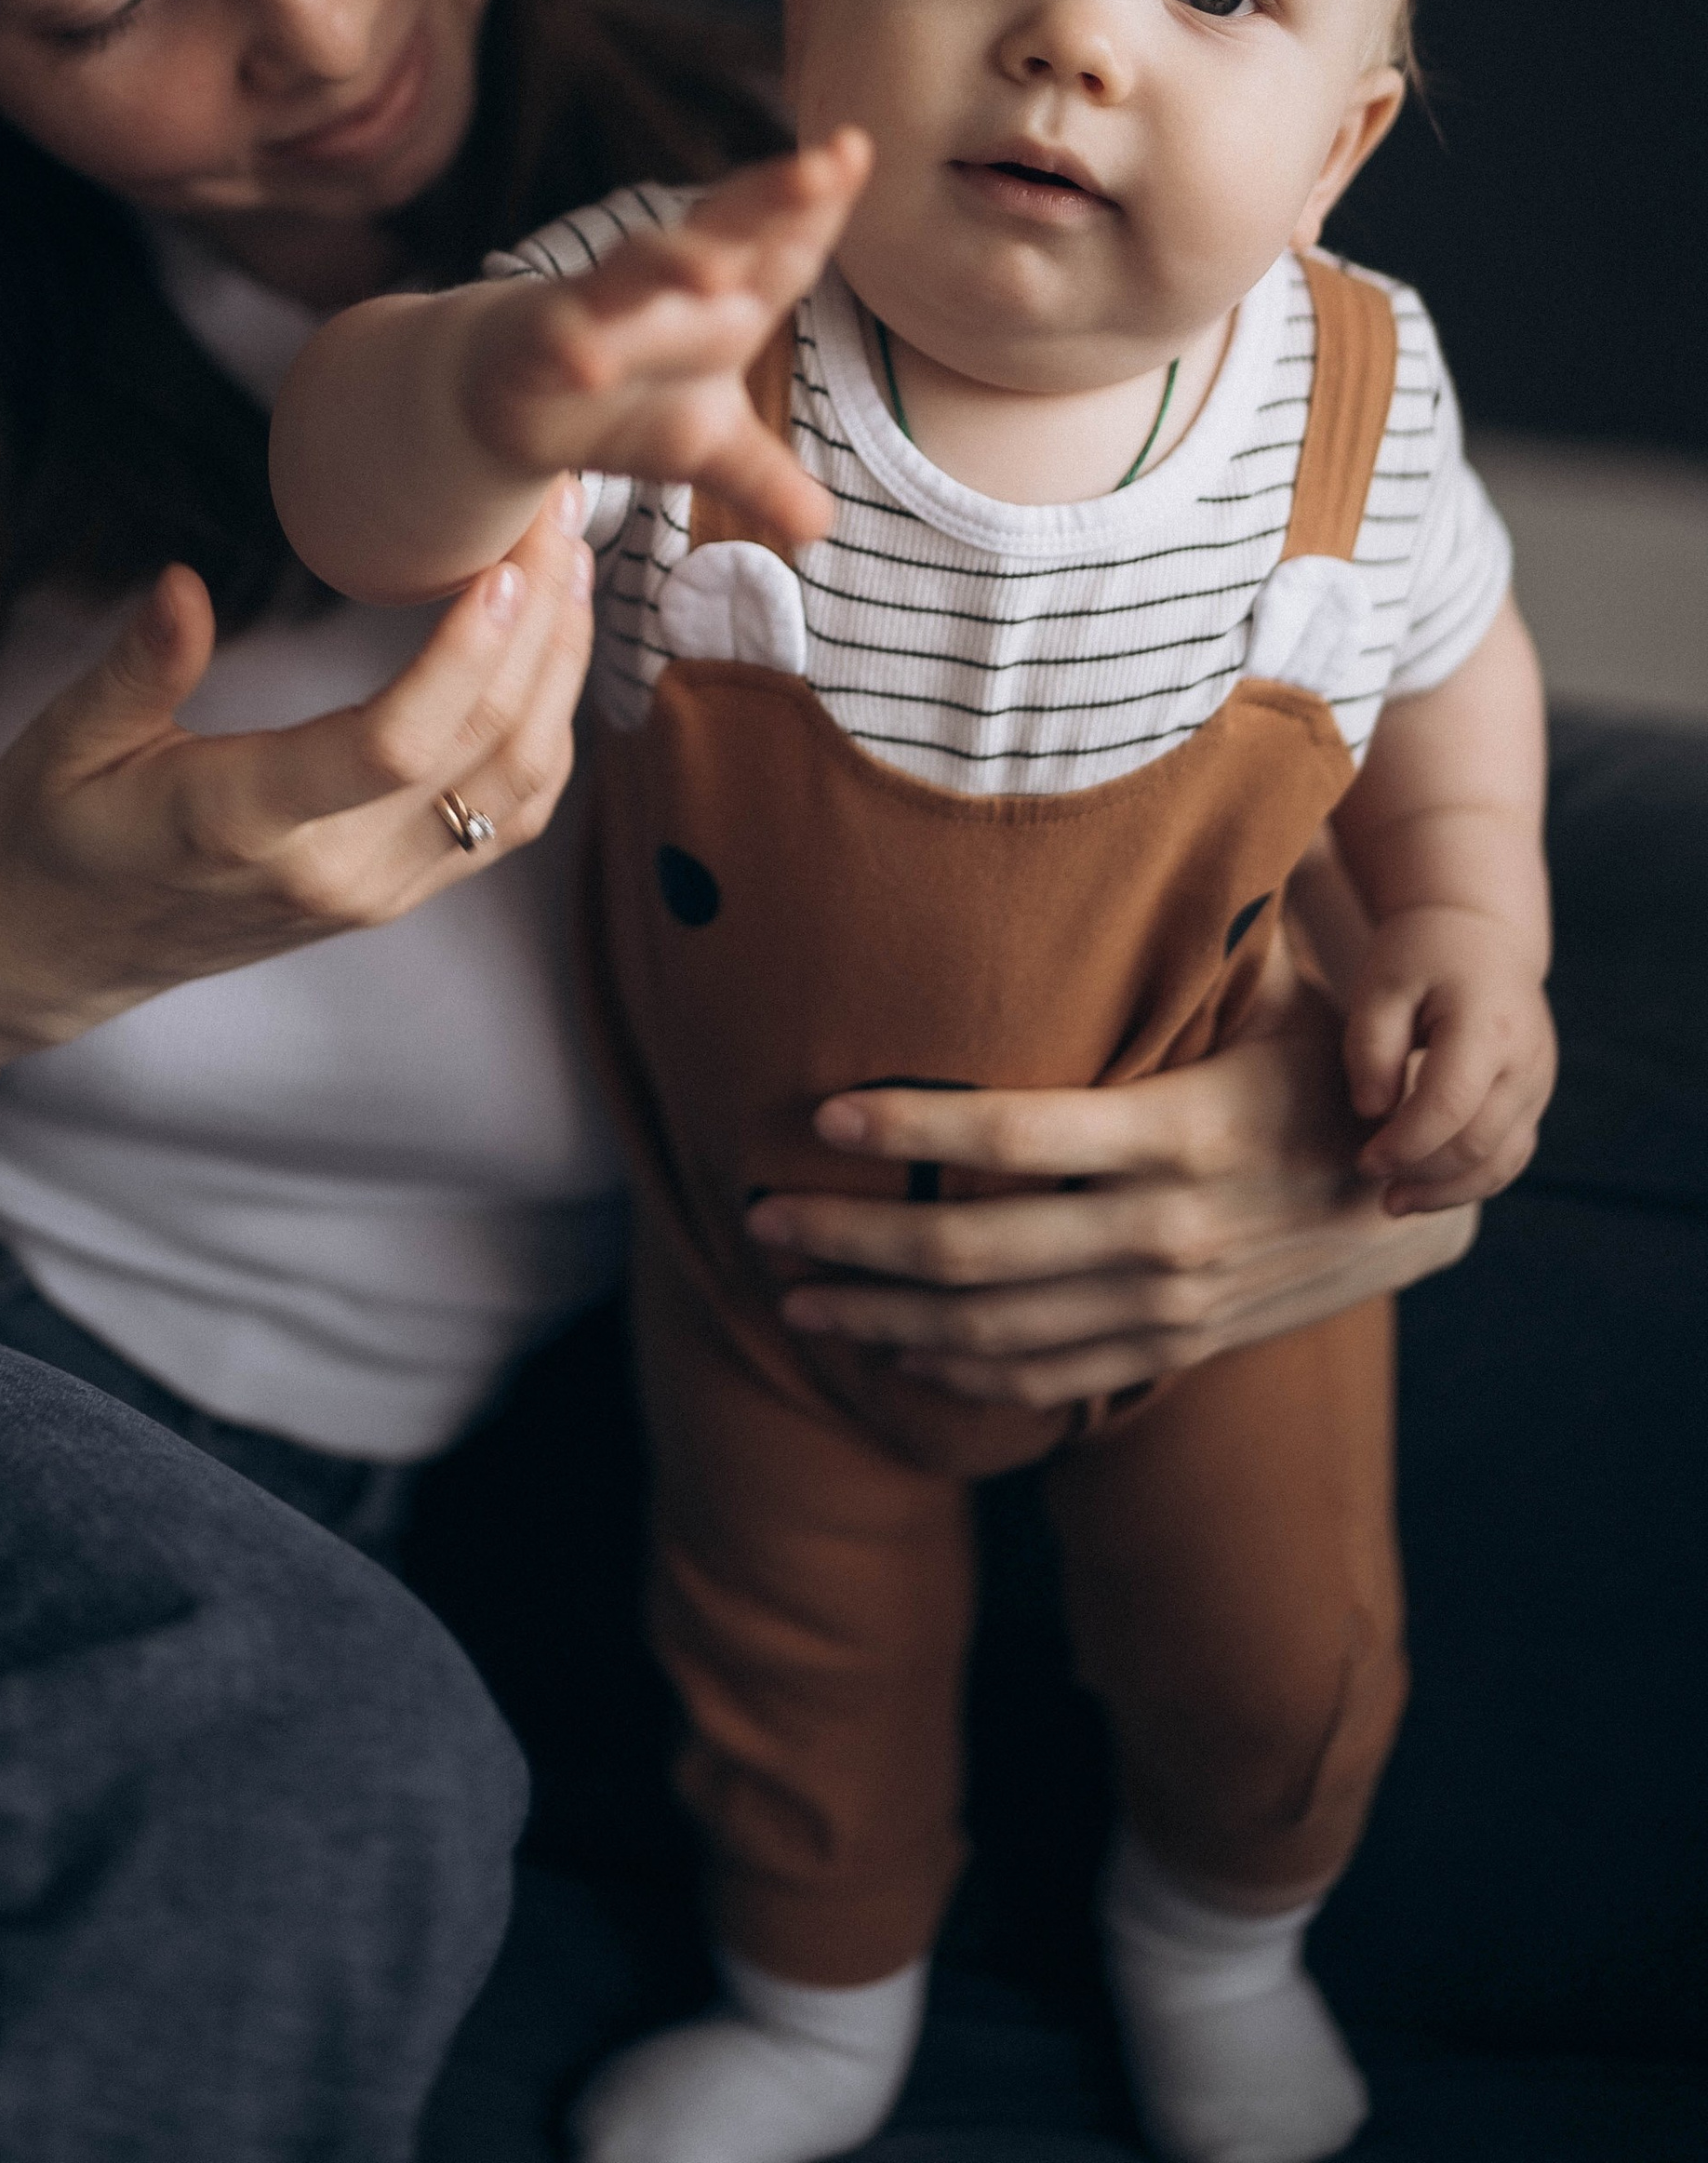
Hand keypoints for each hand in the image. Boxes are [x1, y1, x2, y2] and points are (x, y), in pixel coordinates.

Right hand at [0, 490, 596, 1060]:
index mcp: (244, 823)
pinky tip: (552, 657)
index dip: (465, 658)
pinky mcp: (392, 897)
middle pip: (482, 753)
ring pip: (516, 788)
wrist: (50, 955)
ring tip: (573, 569)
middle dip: (540, 628)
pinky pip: (505, 820)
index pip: (391, 745)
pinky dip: (548, 735)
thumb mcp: (64, 741)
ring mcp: (373, 893)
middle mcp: (332, 871)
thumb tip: (182, 585)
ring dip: (560, 677)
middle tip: (557, 517)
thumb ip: (136, 668)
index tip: (505, 567)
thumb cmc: (48, 837)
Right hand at [460, 132, 871, 552]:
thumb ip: (764, 478)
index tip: (856, 151)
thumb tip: (820, 526)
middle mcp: (670, 288)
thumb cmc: (631, 397)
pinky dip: (574, 344)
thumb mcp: (707, 445)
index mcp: (725, 296)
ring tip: (715, 276)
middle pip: (725, 229)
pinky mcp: (543, 337)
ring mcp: (605, 304)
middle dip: (768, 197)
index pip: (782, 245)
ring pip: (640, 267)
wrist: (522, 397)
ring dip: (672, 265)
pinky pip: (561, 332)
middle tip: (816, 171)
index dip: (818, 203)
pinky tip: (590, 365)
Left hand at [740, 998, 1475, 1406]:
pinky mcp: (1175, 1350)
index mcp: (1184, 1130)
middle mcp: (1171, 1231)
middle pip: (979, 1254)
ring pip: (995, 1333)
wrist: (1420, 1186)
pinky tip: (891, 1355)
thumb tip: (1112, 806)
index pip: (1016, 1137)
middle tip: (763, 1222)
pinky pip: (1046, 1378)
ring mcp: (1171, 1306)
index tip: (817, 1119)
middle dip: (855, 1241)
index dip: (911, 1132)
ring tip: (792, 1298)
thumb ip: (1181, 938)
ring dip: (881, 1321)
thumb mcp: (1268, 992)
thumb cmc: (1318, 1057)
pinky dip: (960, 1375)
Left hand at [1342, 907, 1556, 1208]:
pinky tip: (1427, 1188)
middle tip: (1369, 1178)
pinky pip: (1510, 1155)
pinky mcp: (1535, 1100)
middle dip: (1423, 1173)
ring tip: (1394, 1203)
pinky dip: (1471, 1180)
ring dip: (1449, 1191)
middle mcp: (1527, 1061)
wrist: (1481, 935)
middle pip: (1479, 1144)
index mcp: (1489, 1025)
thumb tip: (1372, 1113)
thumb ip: (1371, 1047)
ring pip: (1502, 1161)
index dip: (1405, 1144)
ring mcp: (1539, 1084)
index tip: (1363, 1160)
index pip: (1450, 1106)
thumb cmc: (1421, 956)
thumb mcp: (1382, 984)